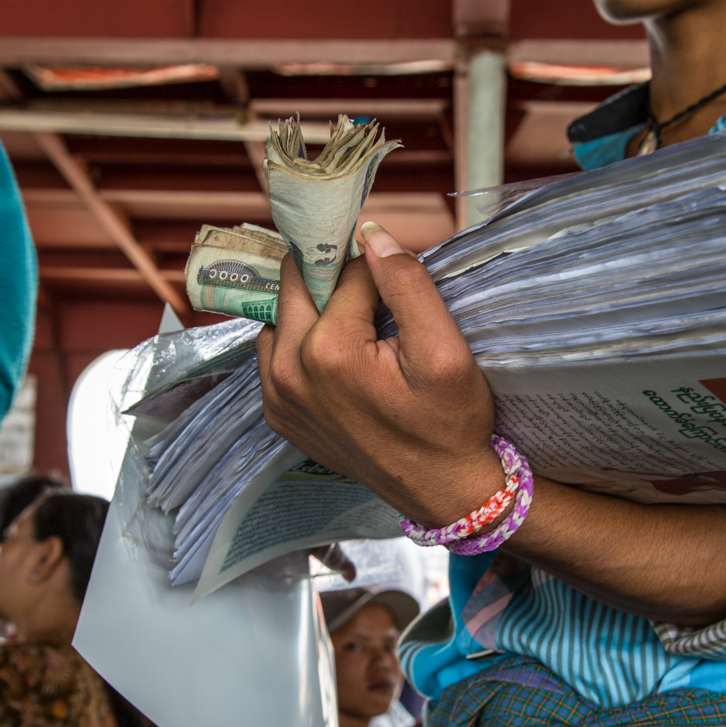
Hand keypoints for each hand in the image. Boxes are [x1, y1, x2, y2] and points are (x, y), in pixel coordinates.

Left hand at [256, 224, 502, 527]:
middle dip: (332, 280)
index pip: (344, 271)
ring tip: (358, 333)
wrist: (441, 491)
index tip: (394, 283)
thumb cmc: (449, 426)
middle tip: (371, 299)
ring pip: (282, 318)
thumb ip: (407, 284)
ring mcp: (277, 397)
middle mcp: (288, 372)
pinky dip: (302, 346)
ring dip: (313, 312)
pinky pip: (276, 356)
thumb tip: (372, 235)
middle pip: (296, 286)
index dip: (374, 269)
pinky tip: (341, 361)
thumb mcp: (445, 350)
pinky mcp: (278, 415)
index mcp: (328, 351)